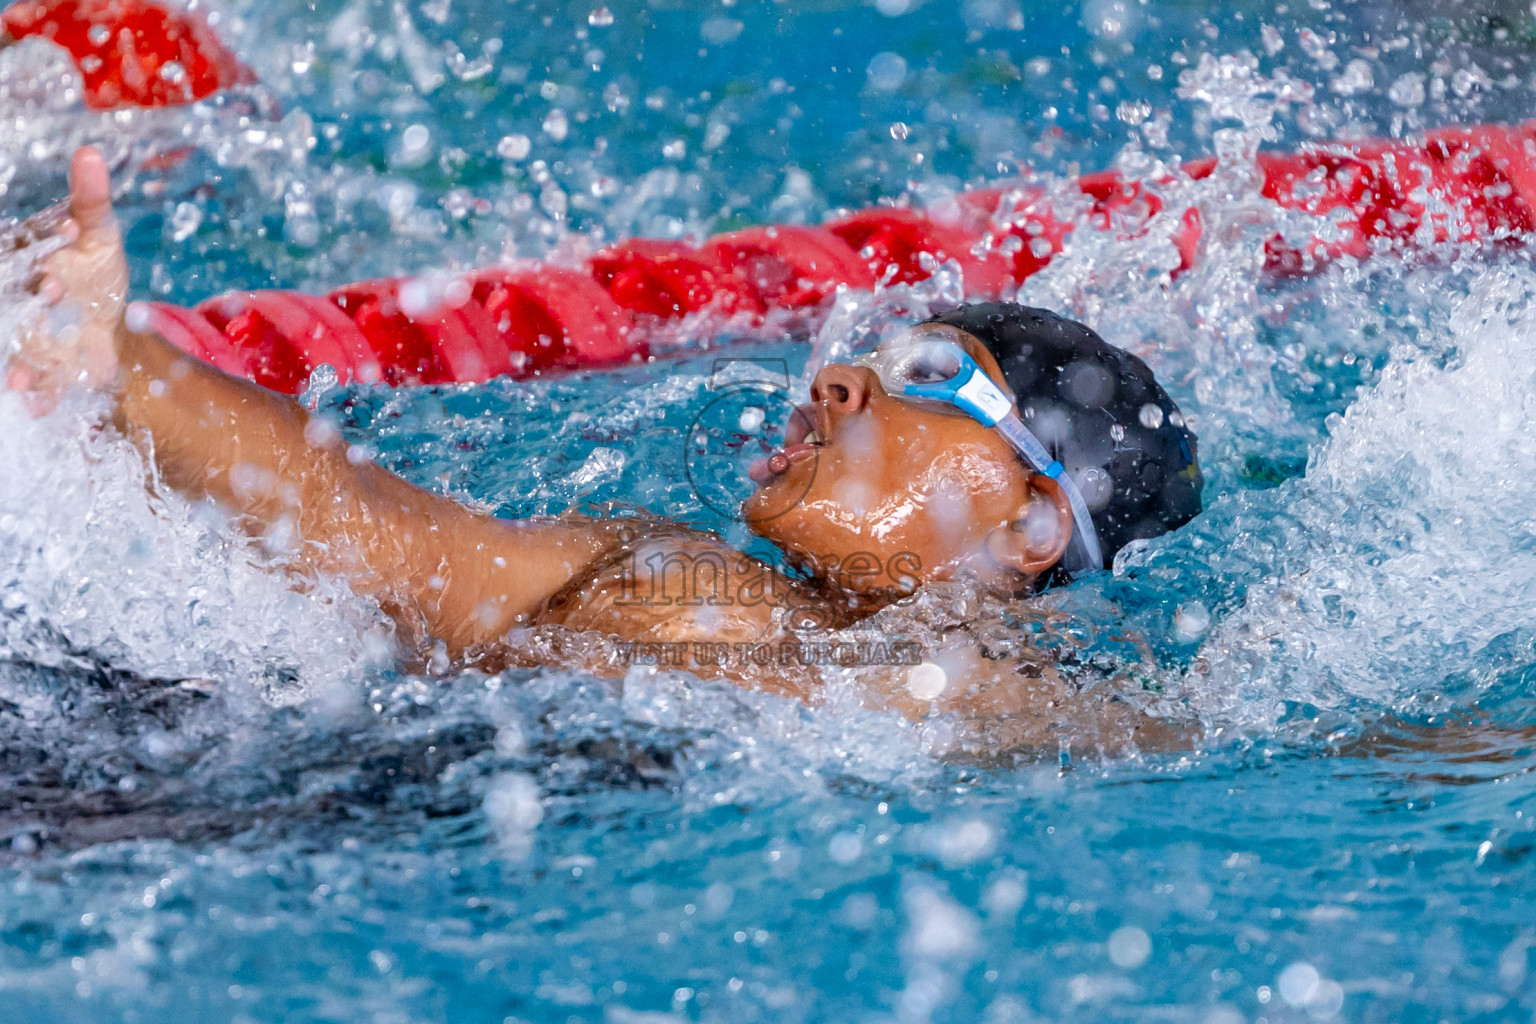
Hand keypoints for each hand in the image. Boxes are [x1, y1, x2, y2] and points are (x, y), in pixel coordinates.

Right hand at [7, 147, 128, 413]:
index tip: (67, 242)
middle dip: (32, 298)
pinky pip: (32, 384)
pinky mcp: (39, 369)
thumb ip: (90, 199)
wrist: (110, 326)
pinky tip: (38, 405)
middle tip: (56, 290)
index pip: (22, 251)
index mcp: (24, 260)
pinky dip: (35, 396)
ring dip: (19, 360)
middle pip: (15, 299)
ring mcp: (23, 335)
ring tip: (25, 377)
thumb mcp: (99, 235)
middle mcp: (15, 298)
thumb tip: (90, 154)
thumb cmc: (95, 270)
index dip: (41, 247)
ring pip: (13, 346)